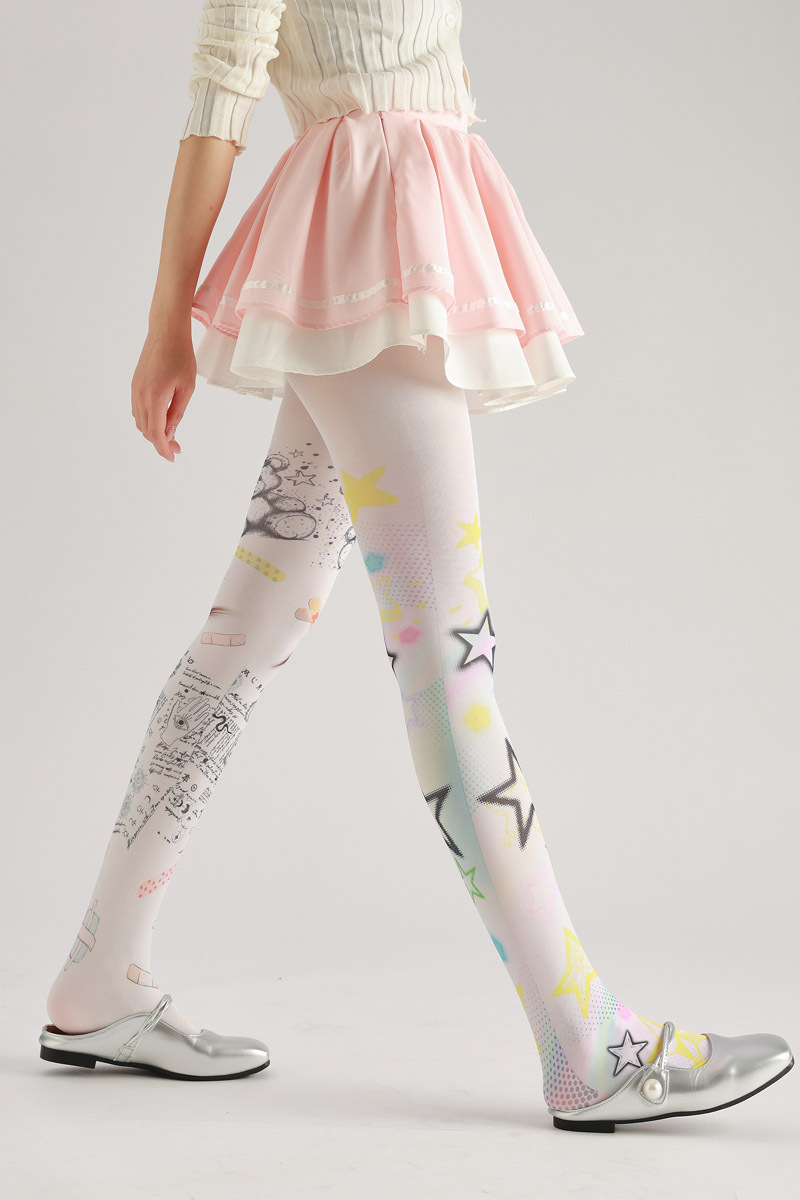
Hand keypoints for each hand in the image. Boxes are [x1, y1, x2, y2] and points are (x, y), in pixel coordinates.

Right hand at [131, 323, 196, 460]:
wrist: (166, 332)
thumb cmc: (181, 357)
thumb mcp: (186, 388)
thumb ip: (177, 413)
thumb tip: (169, 433)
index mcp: (154, 398)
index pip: (156, 433)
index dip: (164, 449)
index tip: (173, 457)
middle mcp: (140, 396)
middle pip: (146, 431)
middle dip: (161, 443)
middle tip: (177, 448)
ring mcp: (135, 391)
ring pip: (140, 422)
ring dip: (153, 433)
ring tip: (171, 436)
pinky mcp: (134, 386)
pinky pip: (138, 411)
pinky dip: (147, 421)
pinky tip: (160, 421)